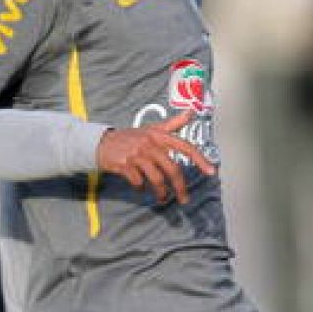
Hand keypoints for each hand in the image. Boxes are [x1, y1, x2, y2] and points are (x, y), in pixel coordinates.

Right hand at [95, 111, 215, 204]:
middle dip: (180, 187)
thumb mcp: (152, 128)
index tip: (210, 172)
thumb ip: (173, 123)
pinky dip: (141, 188)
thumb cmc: (131, 137)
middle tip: (184, 199)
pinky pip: (138, 182)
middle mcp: (150, 144)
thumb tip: (191, 112)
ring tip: (163, 199)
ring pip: (156, 179)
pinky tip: (141, 189)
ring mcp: (137, 155)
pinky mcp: (125, 165)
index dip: (199, 159)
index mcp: (160, 135)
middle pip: (172, 169)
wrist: (102, 143)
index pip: (185, 146)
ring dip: (162, 192)